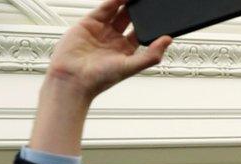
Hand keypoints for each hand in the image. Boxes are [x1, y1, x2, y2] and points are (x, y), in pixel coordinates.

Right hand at [29, 0, 171, 155]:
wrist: (72, 79)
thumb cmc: (99, 79)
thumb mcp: (131, 66)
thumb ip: (151, 54)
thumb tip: (167, 40)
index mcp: (127, 51)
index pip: (142, 33)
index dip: (150, 24)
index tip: (160, 14)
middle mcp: (115, 40)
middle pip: (130, 19)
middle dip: (138, 10)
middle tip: (148, 2)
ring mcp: (102, 30)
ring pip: (118, 11)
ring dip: (127, 3)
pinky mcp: (89, 23)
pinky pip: (104, 9)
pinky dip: (113, 1)